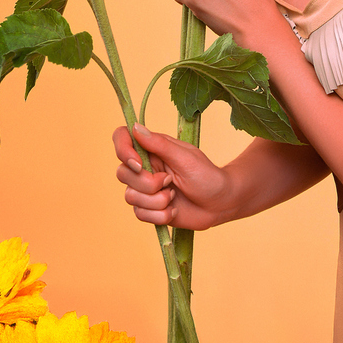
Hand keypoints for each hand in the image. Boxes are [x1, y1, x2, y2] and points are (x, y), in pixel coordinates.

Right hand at [113, 123, 231, 229]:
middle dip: (148, 183)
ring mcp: (145, 189)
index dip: (122, 150)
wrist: (220, 203)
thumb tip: (135, 127)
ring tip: (174, 196)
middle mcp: (145, 167)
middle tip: (170, 182)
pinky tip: (174, 210)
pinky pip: (140, 215)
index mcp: (152, 148)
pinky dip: (160, 215)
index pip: (122, 138)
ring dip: (157, 201)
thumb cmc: (206, 175)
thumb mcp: (185, 157)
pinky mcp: (149, 209)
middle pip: (123, 174)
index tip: (138, 163)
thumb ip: (159, 144)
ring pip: (130, 197)